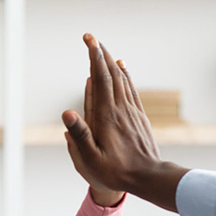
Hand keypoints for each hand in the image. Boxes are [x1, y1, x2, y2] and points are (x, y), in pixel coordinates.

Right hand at [62, 33, 186, 212]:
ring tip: (102, 49)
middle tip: (91, 37)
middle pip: (111, 73)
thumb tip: (66, 113)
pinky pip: (131, 89)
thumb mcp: (92, 160)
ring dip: (111, 61)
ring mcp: (132, 111)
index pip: (100, 78)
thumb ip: (80, 136)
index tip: (89, 40)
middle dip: (101, 53)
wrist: (149, 177)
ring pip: (122, 79)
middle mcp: (121, 108)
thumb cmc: (116, 172)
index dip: (94, 57)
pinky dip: (125, 75)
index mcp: (107, 115)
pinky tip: (122, 68)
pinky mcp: (139, 116)